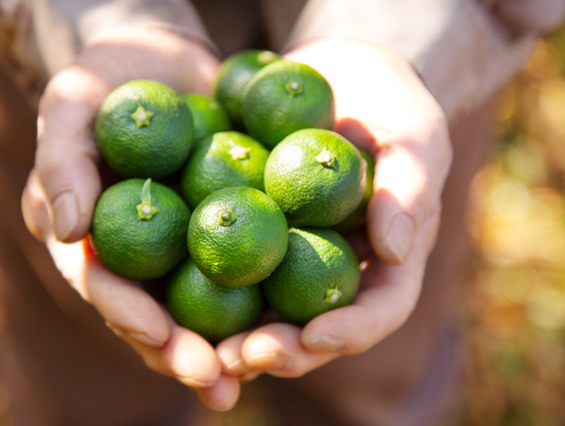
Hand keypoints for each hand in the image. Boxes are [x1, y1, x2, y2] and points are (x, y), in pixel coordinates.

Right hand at [21, 30, 238, 410]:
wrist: (168, 60)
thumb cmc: (111, 79)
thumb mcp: (73, 103)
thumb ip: (63, 160)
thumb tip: (66, 228)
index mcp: (93, 238)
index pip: (104, 286)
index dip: (128, 315)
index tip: (159, 335)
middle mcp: (139, 254)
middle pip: (155, 314)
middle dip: (183, 352)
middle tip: (217, 382)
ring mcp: (183, 247)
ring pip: (203, 306)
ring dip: (228, 345)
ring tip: (258, 372)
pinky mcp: (230, 229)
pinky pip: (249, 268)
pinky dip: (267, 297)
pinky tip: (296, 322)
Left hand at [216, 38, 452, 378]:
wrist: (334, 77)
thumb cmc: (386, 103)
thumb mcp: (412, 134)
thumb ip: (409, 187)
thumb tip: (396, 251)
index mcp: (385, 260)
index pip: (378, 311)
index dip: (350, 332)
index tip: (314, 336)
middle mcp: (335, 269)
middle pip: (314, 330)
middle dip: (280, 351)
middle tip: (239, 357)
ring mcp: (291, 256)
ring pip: (266, 314)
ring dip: (233, 339)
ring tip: (198, 349)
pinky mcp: (251, 235)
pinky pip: (226, 269)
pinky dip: (202, 289)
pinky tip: (165, 300)